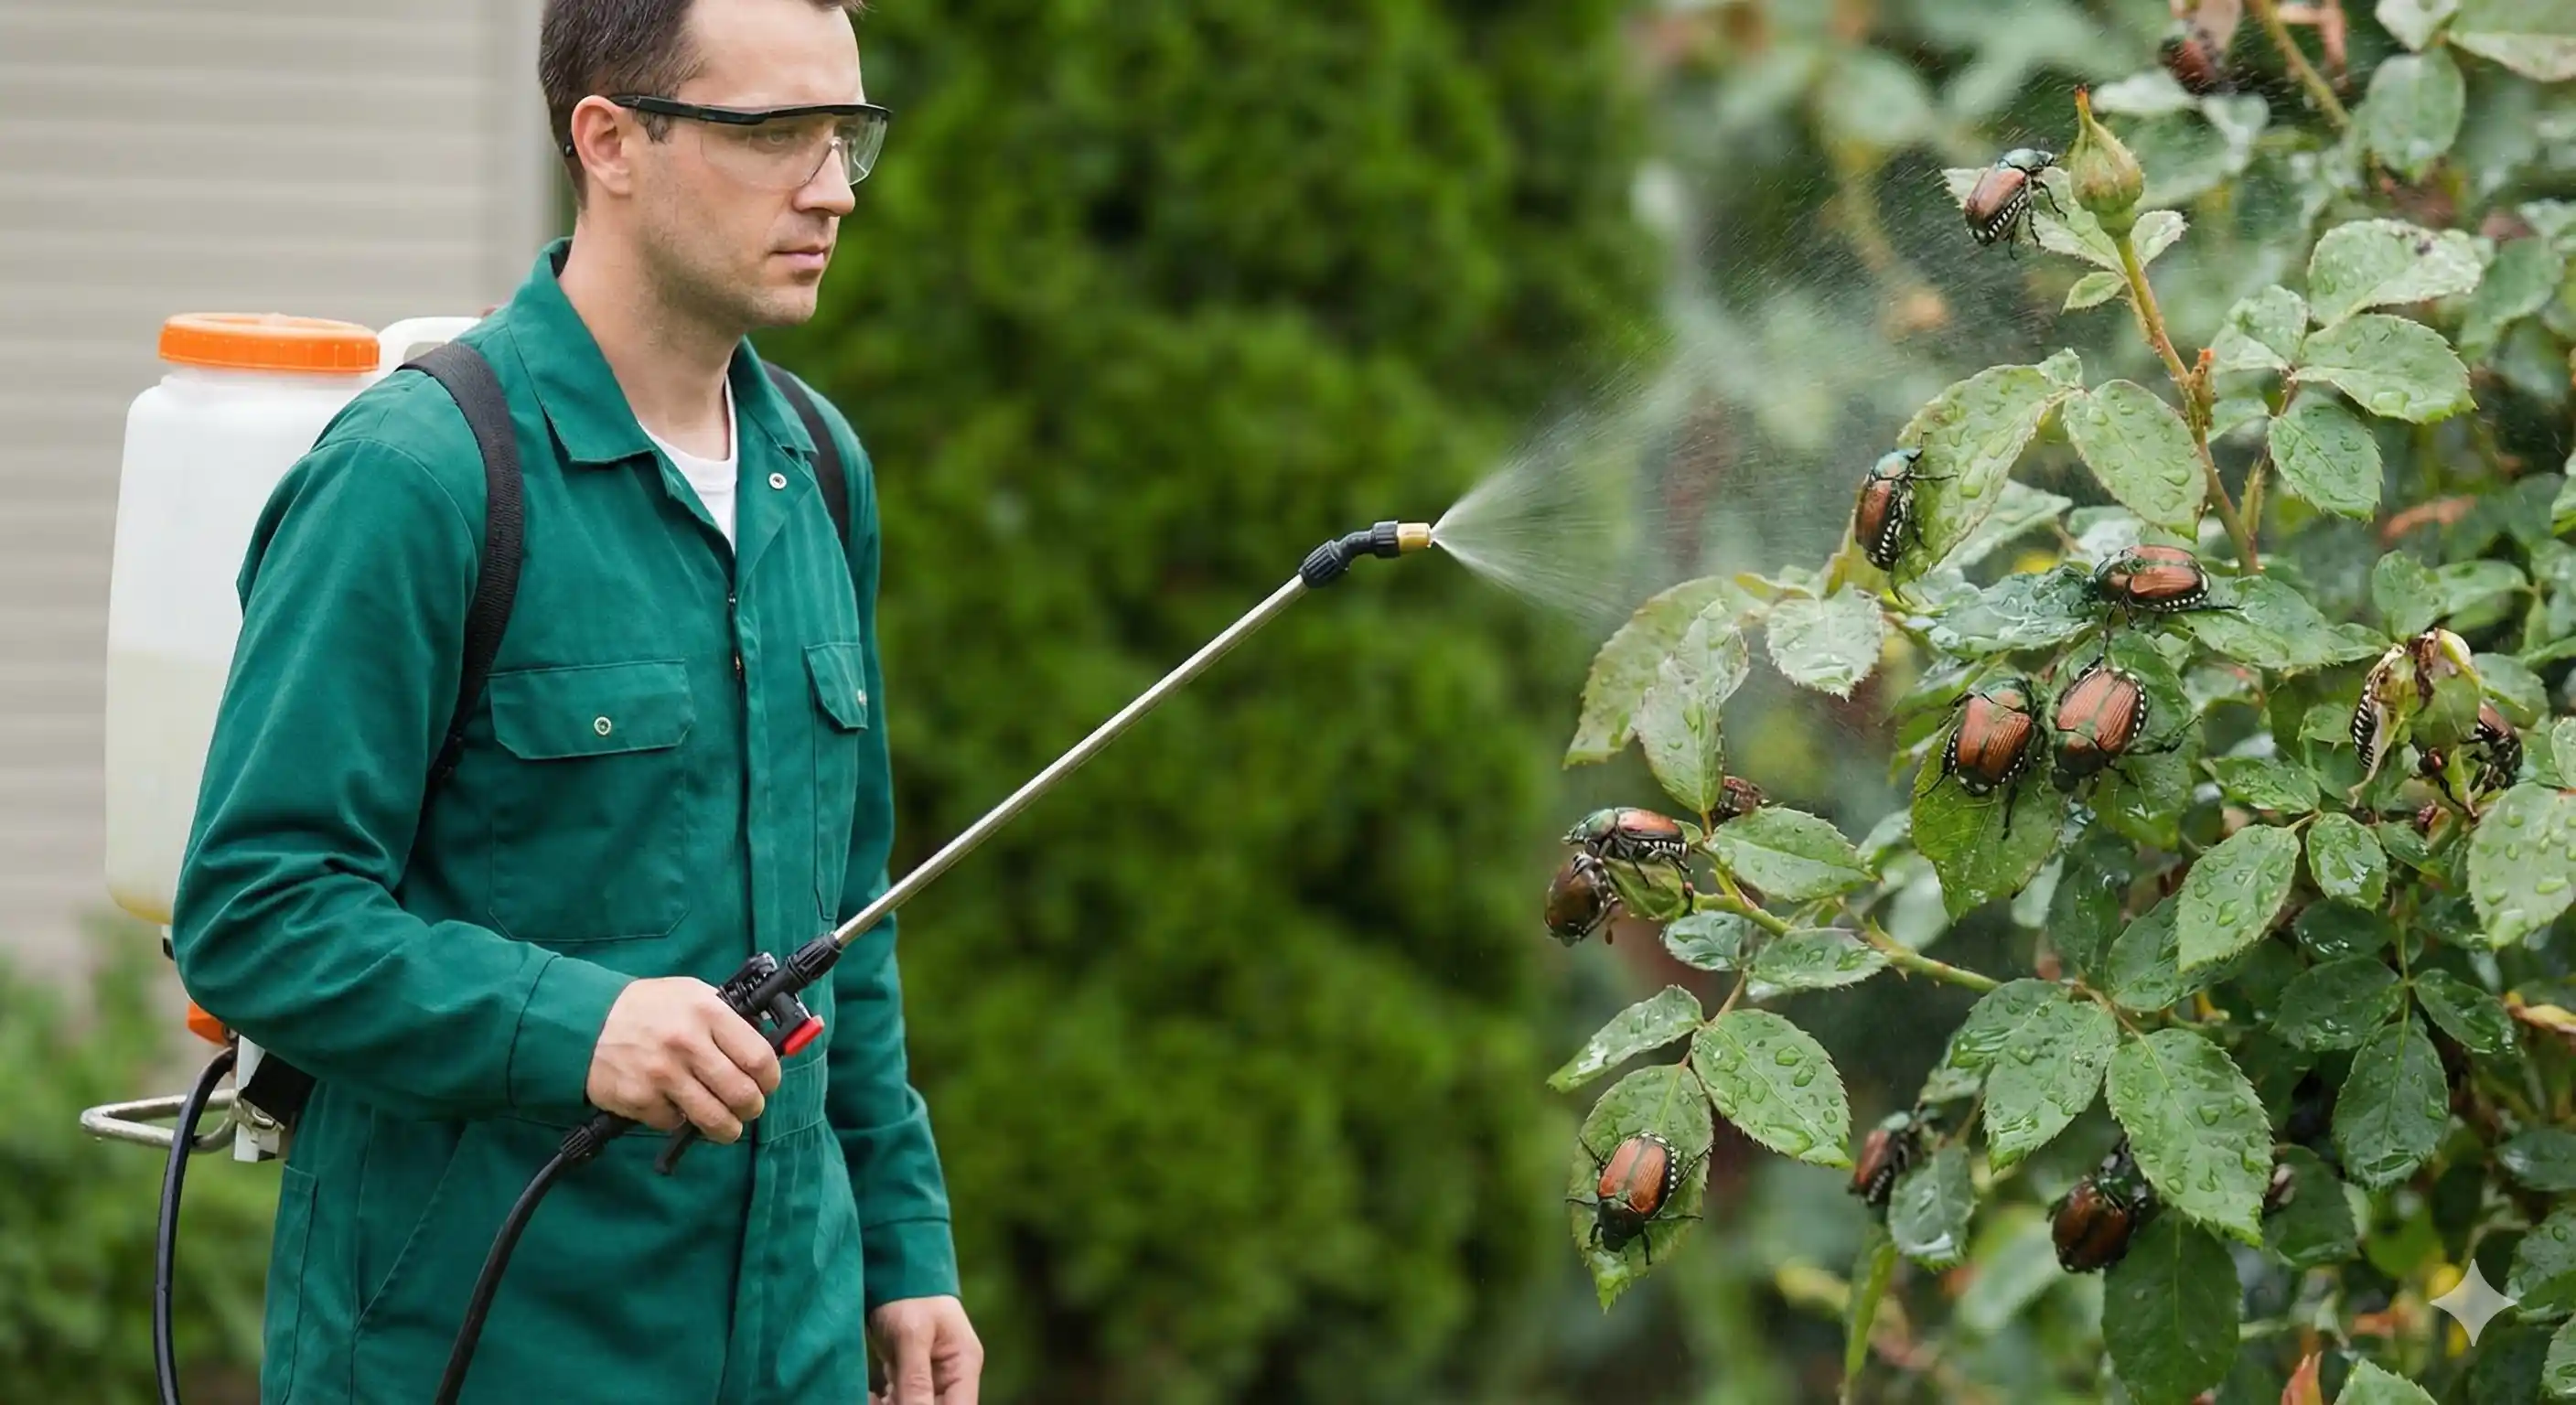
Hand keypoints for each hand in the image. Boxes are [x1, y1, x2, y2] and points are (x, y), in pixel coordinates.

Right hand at [584, 977, 780, 1141]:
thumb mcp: (692, 995)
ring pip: (713, 1119)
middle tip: (748, 1108)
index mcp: (707, 1012)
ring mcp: (662, 1074)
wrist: (586, 1022)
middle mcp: (687, 1043)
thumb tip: (761, 1048)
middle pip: (741, 1094)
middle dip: (752, 1108)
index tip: (767, 1084)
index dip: (770, 1078)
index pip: (759, 1057)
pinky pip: (673, 1123)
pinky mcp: (640, 1099)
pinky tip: (673, 1104)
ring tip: (726, 1126)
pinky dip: (677, 1120)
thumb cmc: (647, 1008)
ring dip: (725, 1129)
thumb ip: (727, 1019)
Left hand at [867, 1295, 981, 1404]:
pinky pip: (902, 1400)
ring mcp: (933, 1376)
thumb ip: (917, 1379)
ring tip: (872, 1397)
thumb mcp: (911, 1334)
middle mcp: (953, 1375)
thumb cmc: (908, 1293)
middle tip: (880, 1400)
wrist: (893, 1268)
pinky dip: (885, 1402)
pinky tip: (871, 1395)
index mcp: (964, 1364)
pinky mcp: (913, 1375)